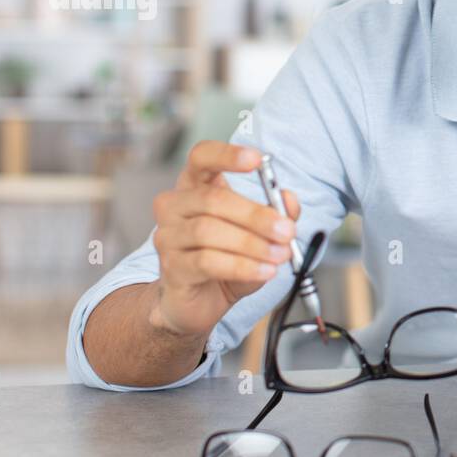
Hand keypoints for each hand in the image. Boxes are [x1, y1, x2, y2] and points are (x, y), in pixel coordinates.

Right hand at [150, 141, 300, 338]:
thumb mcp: (259, 234)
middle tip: (286, 231)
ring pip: (209, 231)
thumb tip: (289, 200)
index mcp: (195, 186)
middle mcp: (174, 206)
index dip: (227, 155)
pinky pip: (207, 261)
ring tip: (279, 255)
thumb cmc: (226, 259)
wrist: (200, 301)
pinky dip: (242, 266)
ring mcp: (168, 236)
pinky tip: (264, 271)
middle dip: (256, 215)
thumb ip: (276, 215)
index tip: (256, 159)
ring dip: (252, 244)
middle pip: (212, 199)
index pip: (202, 157)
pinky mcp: (171, 267)